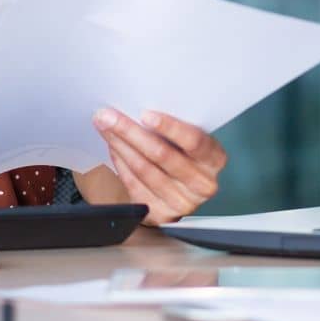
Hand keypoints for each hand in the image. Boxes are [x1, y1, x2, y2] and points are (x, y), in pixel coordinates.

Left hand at [92, 108, 226, 225]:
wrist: (182, 190)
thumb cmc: (183, 153)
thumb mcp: (188, 140)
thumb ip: (173, 128)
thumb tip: (137, 107)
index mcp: (214, 159)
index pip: (194, 141)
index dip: (170, 127)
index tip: (145, 114)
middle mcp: (202, 184)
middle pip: (162, 155)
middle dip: (130, 132)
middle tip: (109, 116)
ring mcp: (183, 202)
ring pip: (144, 170)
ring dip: (120, 145)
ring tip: (105, 128)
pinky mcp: (162, 213)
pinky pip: (134, 184)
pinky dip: (120, 163)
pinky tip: (113, 147)